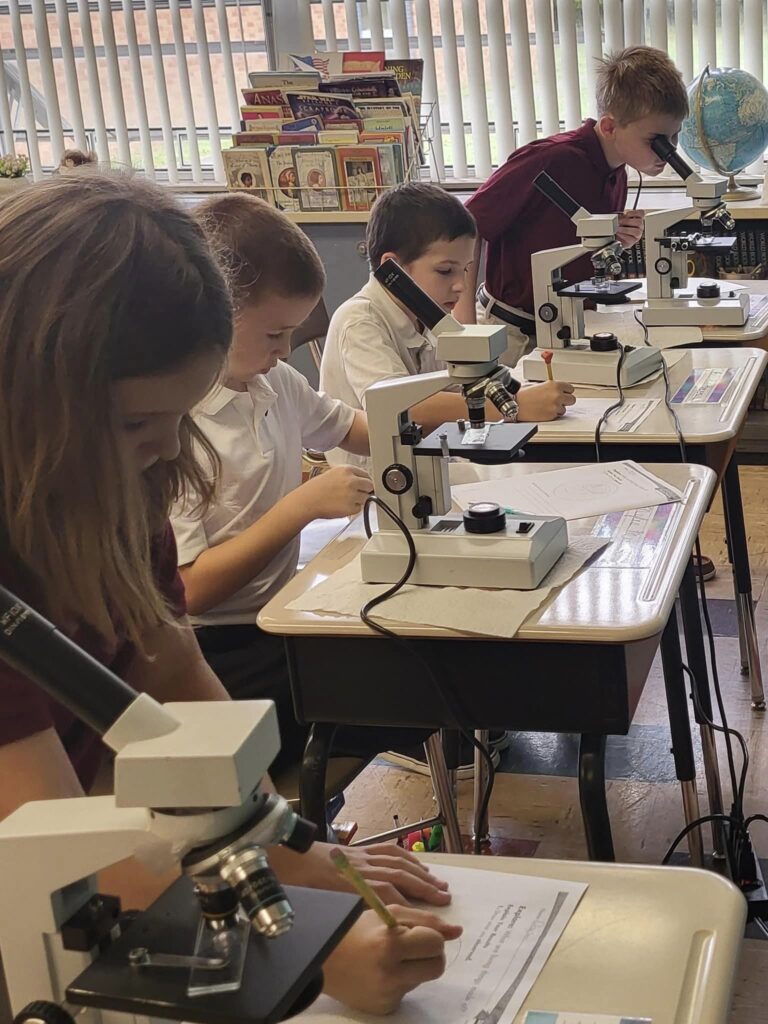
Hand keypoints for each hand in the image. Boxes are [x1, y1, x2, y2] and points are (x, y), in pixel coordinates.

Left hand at [270, 841, 451, 906]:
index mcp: (352, 885)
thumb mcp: (321, 907)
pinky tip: (416, 864)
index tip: (426, 920)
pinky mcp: (360, 849)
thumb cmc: (301, 886)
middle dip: (424, 888)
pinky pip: (388, 851)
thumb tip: (367, 931)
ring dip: (421, 872)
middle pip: (399, 876)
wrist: (287, 857)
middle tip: (445, 899)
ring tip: (439, 883)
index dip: (409, 906)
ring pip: (398, 862)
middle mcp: (362, 868)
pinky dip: (406, 857)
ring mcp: (362, 856)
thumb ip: (346, 916)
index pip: (388, 894)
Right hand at [302, 465, 372, 518]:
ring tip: (345, 500)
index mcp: (347, 470)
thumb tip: (361, 480)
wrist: (308, 500)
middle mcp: (352, 481)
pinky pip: (359, 508)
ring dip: (359, 500)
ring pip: (366, 498)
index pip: (366, 475)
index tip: (363, 485)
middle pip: (370, 486)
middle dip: (365, 490)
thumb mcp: (334, 473)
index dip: (364, 481)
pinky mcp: (351, 507)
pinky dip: (353, 509)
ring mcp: (352, 494)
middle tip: (357, 494)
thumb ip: (348, 475)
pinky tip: (342, 506)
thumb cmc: (317, 488)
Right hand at [322, 905, 461, 1014]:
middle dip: (430, 954)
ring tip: (390, 958)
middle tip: (413, 946)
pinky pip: (407, 992)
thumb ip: (423, 919)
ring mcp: (387, 994)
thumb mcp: (387, 914)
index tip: (418, 933)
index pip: (436, 943)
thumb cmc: (356, 930)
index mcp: (390, 943)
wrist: (323, 959)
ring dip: (414, 966)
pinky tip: (382, 972)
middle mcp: (390, 973)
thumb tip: (457, 931)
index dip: (430, 935)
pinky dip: (400, 981)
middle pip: (438, 967)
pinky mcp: (385, 1008)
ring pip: (423, 978)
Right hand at [517, 381, 575, 421]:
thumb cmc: (525, 395)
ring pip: (565, 409)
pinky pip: (557, 416)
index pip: (571, 388)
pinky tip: (544, 411)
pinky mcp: (552, 415)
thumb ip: (553, 388)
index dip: (566, 392)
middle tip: (557, 401)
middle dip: (565, 401)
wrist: (516, 405)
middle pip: (572, 399)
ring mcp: (555, 406)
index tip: (563, 393)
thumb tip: (560, 391)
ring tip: (546, 406)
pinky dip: (552, 414)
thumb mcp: (541, 385)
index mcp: (555, 385)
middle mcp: (557, 395)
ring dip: (558, 408)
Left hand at [617, 209, 644, 247]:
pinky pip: (630, 239)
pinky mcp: (632, 241)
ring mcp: (637, 235)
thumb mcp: (621, 219)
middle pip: (639, 222)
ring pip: (637, 231)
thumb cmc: (620, 227)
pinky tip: (618, 234)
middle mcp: (639, 227)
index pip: (641, 213)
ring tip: (618, 229)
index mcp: (638, 219)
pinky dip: (623, 236)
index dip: (634, 213)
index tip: (626, 214)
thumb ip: (622, 216)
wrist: (616, 238)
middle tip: (619, 222)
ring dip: (626, 229)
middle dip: (627, 221)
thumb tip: (619, 216)